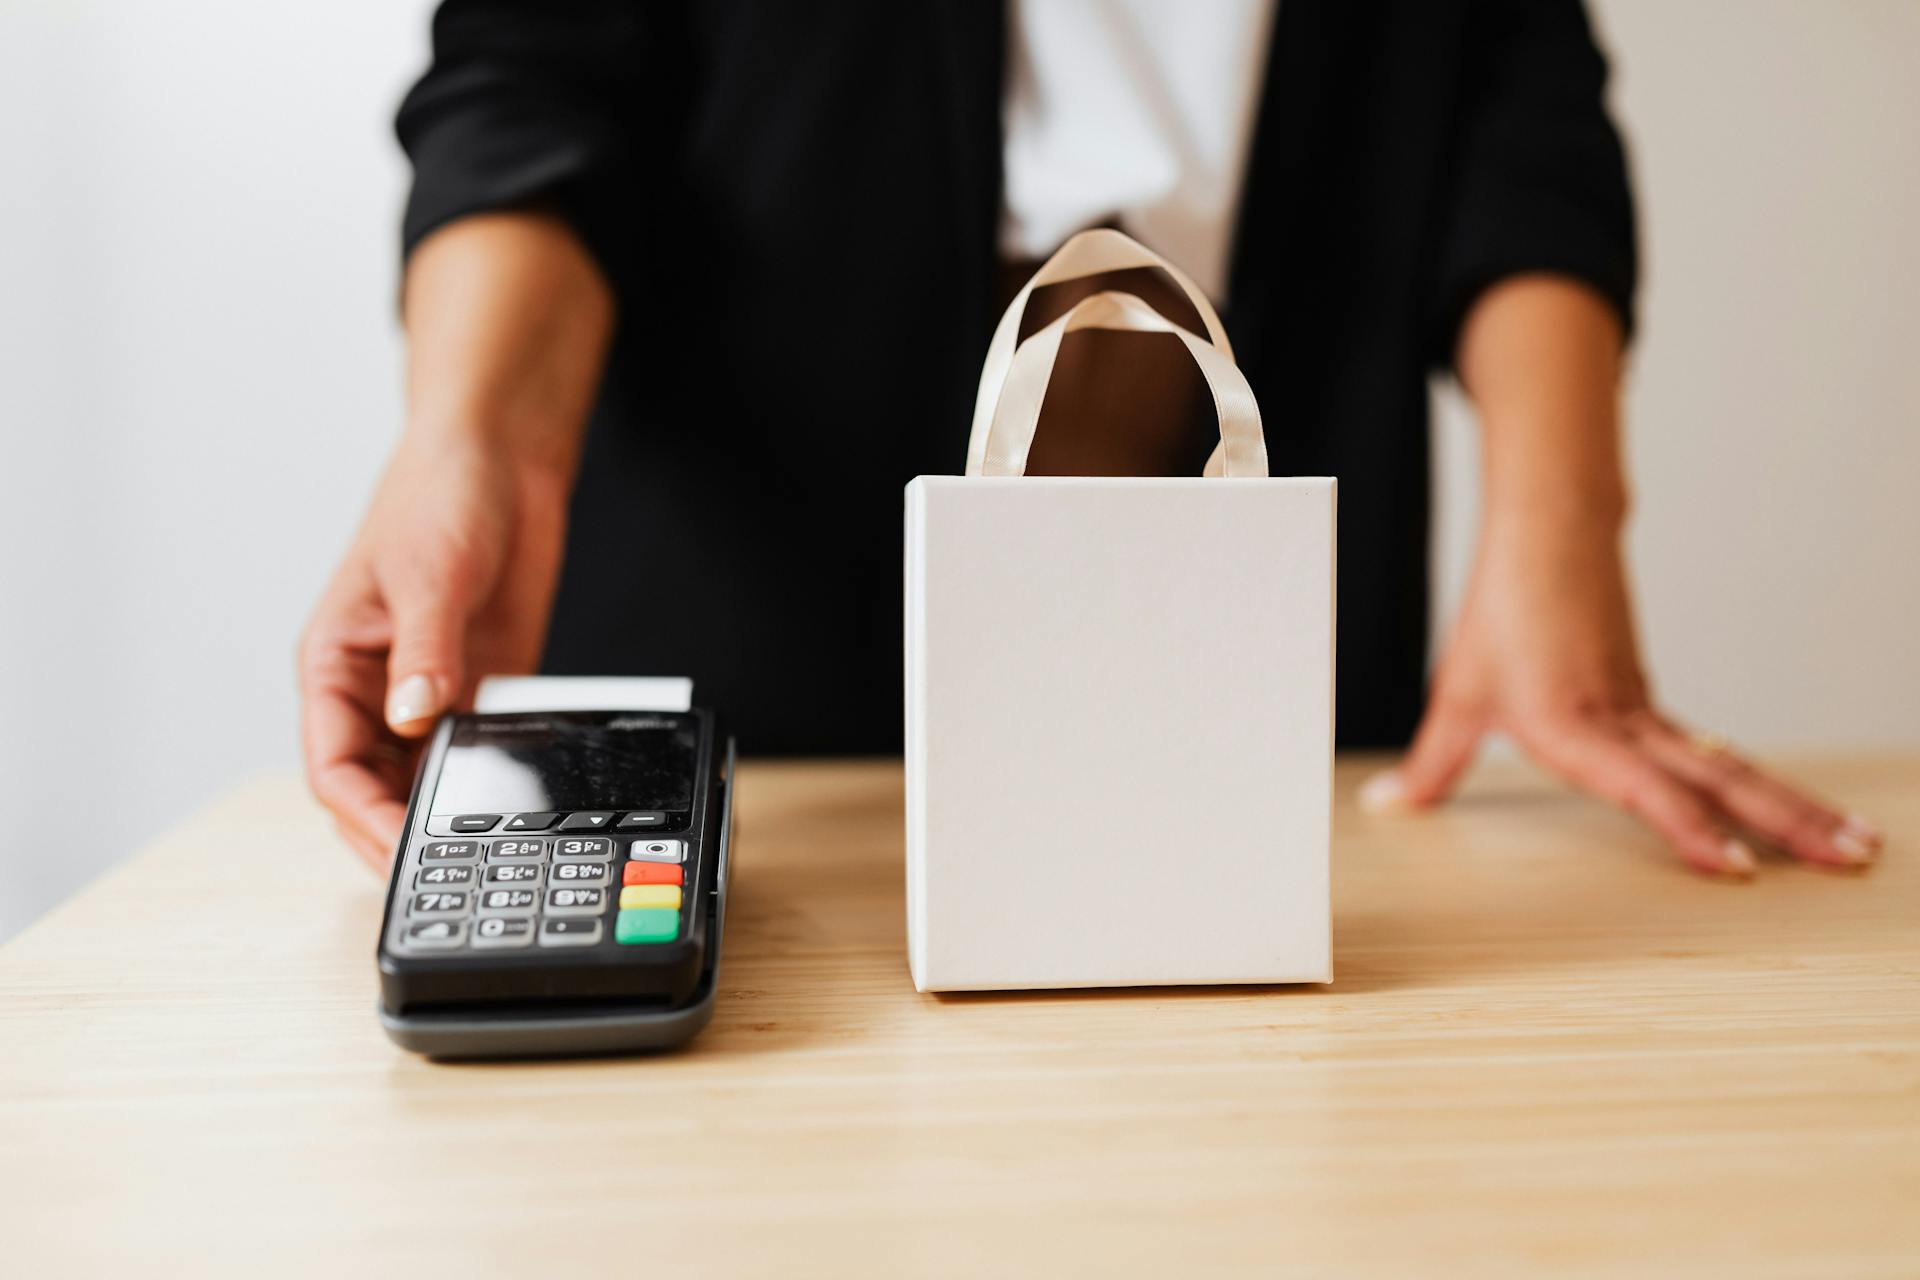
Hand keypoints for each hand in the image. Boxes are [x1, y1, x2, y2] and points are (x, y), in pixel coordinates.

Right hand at [300, 213, 610, 870]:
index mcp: (335, 664)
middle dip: (401, 831)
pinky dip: (491, 777)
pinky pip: (478, 747)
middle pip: (375, 786)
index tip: (401, 848)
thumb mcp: (428, 575)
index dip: (362, 815)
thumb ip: (425, 651)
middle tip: (445, 871)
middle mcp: (377, 688)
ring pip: (425, 777)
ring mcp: (430, 690)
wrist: (502, 459)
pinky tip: (515, 801)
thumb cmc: (437, 498)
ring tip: (481, 848)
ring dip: (447, 812)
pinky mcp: (481, 683)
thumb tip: (415, 718)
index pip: (331, 765)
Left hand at [1360, 506, 1884, 875]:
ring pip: (1733, 765)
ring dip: (1796, 807)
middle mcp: (1625, 722)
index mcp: (1575, 724)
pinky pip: (1717, 753)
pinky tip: (1802, 815)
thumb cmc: (1503, 613)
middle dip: (1787, 823)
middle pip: (1719, 777)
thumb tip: (1389, 805)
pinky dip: (1763, 785)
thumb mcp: (1458, 695)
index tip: (1733, 866)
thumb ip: (1432, 763)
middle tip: (1851, 859)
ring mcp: (1648, 713)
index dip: (1686, 826)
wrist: (1547, 536)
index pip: (1643, 784)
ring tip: (1857, 845)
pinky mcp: (1653, 705)